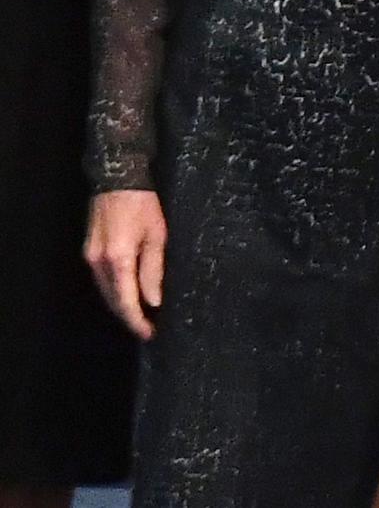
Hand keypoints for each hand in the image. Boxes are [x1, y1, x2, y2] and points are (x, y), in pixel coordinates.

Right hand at [84, 189, 166, 340]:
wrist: (117, 177)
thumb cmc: (142, 203)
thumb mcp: (156, 235)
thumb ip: (153, 271)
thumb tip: (153, 301)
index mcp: (118, 259)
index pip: (126, 301)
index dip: (137, 321)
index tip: (150, 334)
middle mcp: (98, 262)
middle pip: (112, 300)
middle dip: (129, 316)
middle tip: (148, 328)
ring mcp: (90, 256)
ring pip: (105, 291)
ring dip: (121, 304)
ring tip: (141, 314)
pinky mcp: (89, 250)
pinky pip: (101, 279)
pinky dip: (114, 290)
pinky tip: (127, 293)